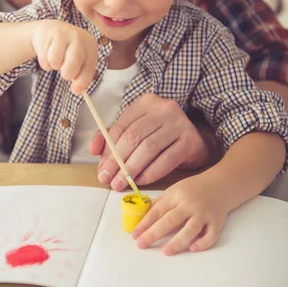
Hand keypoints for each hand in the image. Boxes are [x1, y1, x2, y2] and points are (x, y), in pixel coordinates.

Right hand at [31, 20, 97, 94]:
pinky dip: (45, 63)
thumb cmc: (67, 50)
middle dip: (67, 73)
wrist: (50, 31)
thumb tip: (78, 91)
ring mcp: (63, 33)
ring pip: (56, 61)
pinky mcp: (48, 35)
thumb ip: (81, 74)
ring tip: (56, 59)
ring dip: (54, 66)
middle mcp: (78, 36)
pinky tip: (48, 53)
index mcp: (90, 44)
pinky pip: (44, 59)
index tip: (76, 91)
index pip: (89, 66)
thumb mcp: (79, 59)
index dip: (82, 81)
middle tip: (64, 73)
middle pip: (74, 62)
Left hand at [90, 94, 210, 188]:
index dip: (108, 152)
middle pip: (133, 137)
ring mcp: (179, 123)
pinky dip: (151, 173)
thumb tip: (93, 150)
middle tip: (109, 180)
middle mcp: (164, 109)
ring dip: (132, 169)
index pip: (120, 127)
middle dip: (118, 162)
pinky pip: (166, 160)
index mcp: (146, 102)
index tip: (101, 171)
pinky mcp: (191, 140)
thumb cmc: (160, 136)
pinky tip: (141, 181)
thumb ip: (111, 138)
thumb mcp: (135, 131)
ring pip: (148, 148)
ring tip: (121, 183)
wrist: (195, 141)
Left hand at [132, 174, 228, 254]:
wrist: (221, 184)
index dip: (145, 223)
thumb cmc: (193, 189)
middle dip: (154, 233)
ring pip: (191, 229)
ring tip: (166, 252)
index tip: (135, 234)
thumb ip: (159, 202)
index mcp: (176, 195)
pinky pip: (211, 235)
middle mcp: (190, 204)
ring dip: (178, 241)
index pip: (158, 210)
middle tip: (141, 244)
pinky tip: (192, 248)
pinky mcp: (217, 222)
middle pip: (171, 220)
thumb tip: (141, 217)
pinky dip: (203, 242)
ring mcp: (204, 213)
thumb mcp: (174, 190)